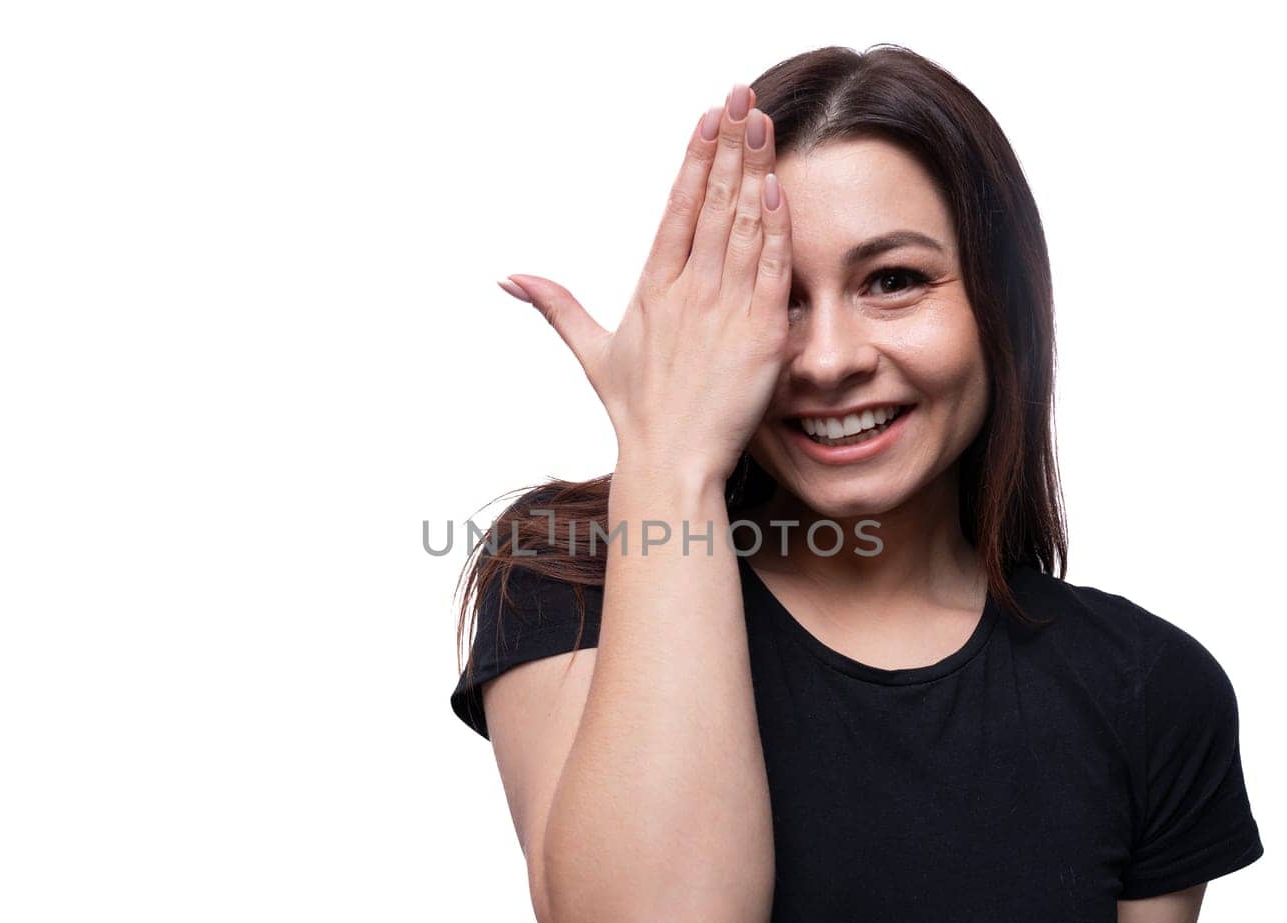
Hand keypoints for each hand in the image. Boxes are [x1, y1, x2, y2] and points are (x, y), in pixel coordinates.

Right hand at [499, 83, 793, 487]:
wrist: (672, 462)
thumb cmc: (636, 413)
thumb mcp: (592, 352)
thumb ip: (556, 307)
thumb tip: (508, 279)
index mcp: (652, 288)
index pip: (676, 207)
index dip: (694, 158)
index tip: (707, 117)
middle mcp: (688, 291)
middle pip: (712, 202)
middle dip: (728, 144)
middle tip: (742, 96)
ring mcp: (725, 309)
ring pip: (743, 224)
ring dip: (755, 169)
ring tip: (762, 122)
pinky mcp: (760, 333)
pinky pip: (770, 267)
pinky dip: (775, 226)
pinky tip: (778, 185)